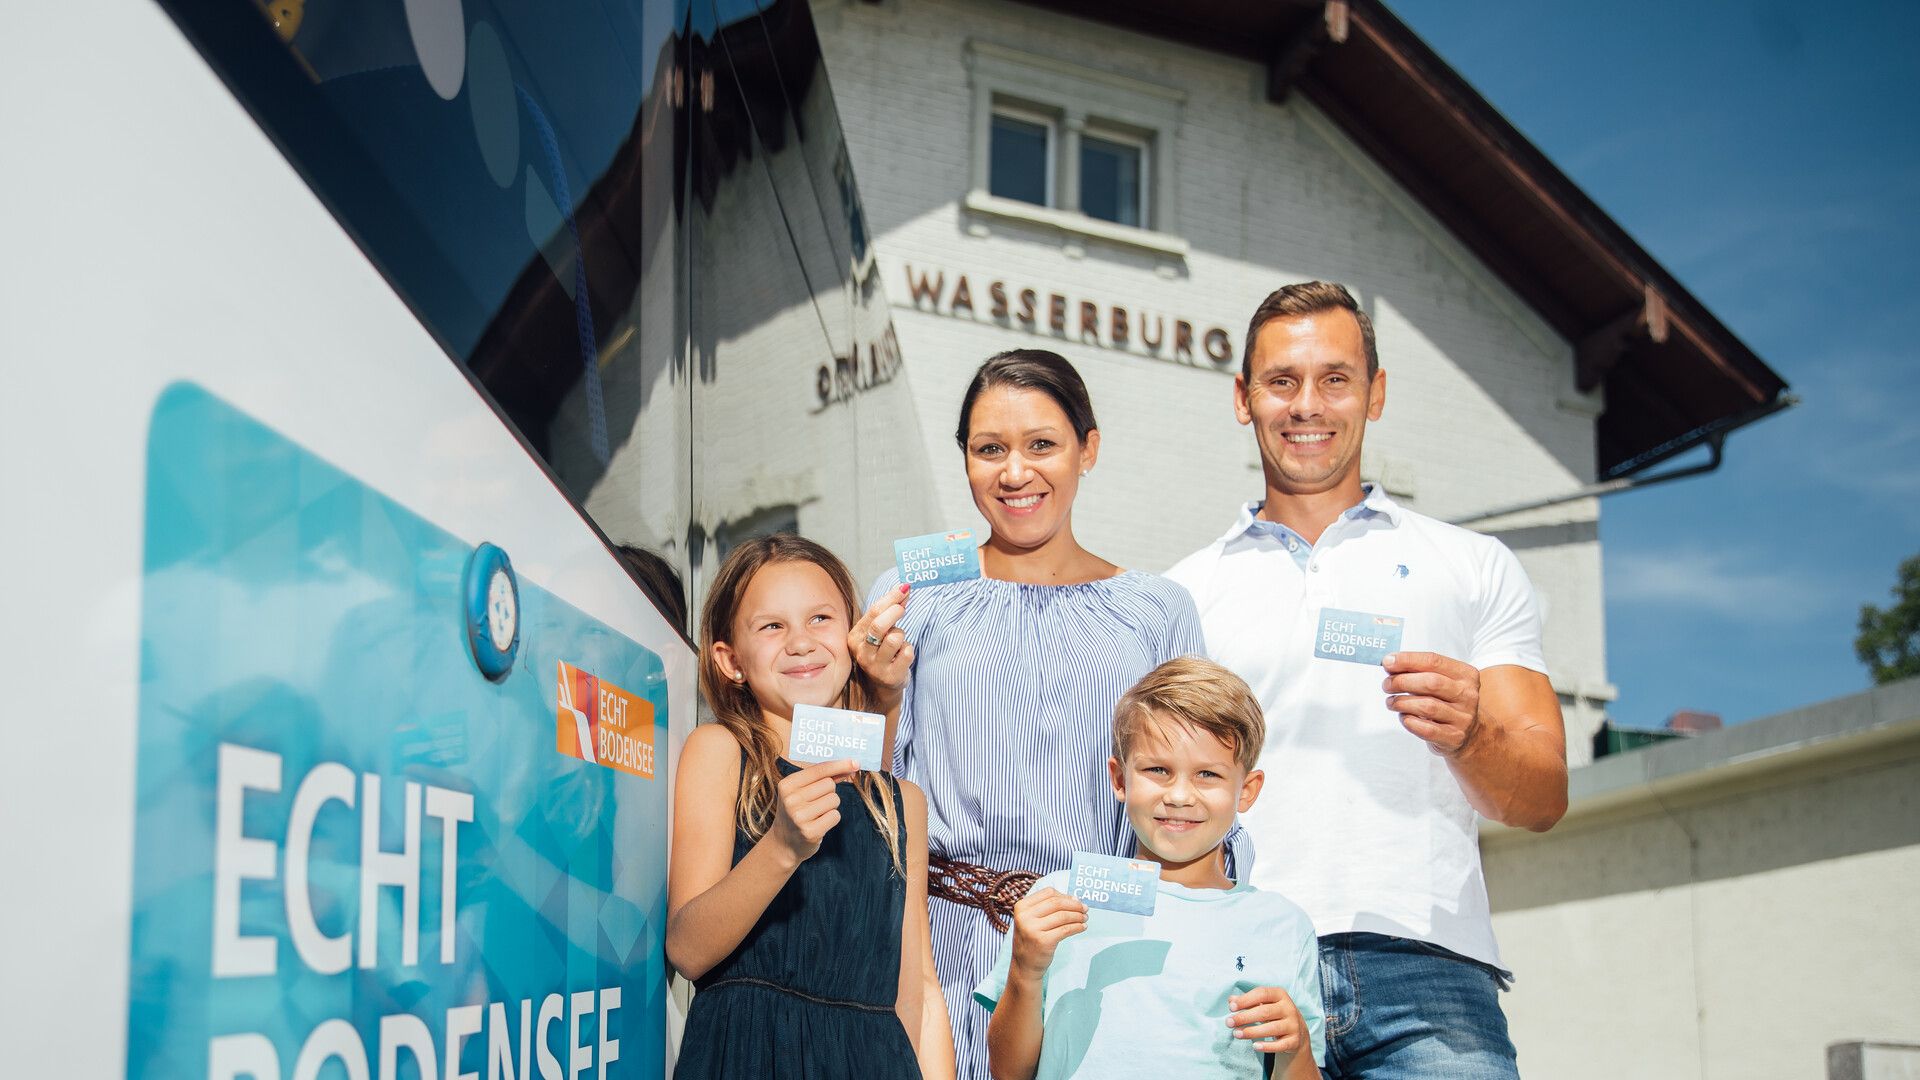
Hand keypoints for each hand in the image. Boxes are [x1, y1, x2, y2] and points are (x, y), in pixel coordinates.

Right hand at [768, 758, 853, 865]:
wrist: (783, 843)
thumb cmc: (797, 812)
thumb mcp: (801, 791)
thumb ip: (823, 777)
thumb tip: (850, 766)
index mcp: (787, 784)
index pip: (820, 769)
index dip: (840, 765)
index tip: (855, 762)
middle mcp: (791, 799)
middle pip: (829, 784)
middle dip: (829, 792)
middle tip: (816, 803)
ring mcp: (799, 817)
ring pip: (834, 799)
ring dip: (831, 806)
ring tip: (816, 814)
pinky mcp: (809, 832)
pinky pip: (835, 816)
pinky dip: (832, 818)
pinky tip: (819, 824)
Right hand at [851, 584, 913, 703]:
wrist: (883, 684)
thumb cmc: (882, 651)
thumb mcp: (880, 630)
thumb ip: (890, 609)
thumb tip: (904, 588)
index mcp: (855, 637)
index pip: (873, 611)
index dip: (891, 598)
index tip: (904, 589)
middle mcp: (862, 652)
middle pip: (879, 625)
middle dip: (895, 612)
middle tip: (902, 609)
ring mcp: (875, 666)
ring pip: (895, 638)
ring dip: (902, 635)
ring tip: (898, 642)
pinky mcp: (890, 676)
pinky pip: (907, 653)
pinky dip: (908, 650)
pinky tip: (902, 656)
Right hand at [1007, 887, 1087, 979]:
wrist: (1024, 965)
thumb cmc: (1031, 940)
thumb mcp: (1031, 919)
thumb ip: (1047, 907)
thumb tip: (1074, 899)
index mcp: (1021, 907)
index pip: (1048, 893)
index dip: (1065, 895)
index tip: (1076, 900)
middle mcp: (1025, 917)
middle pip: (1056, 903)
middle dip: (1074, 905)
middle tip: (1085, 908)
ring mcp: (1033, 929)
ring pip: (1063, 916)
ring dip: (1078, 916)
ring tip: (1085, 918)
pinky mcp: (1043, 941)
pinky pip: (1065, 930)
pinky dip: (1077, 927)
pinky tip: (1082, 927)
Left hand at [1228, 985, 1306, 1054]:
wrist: (1297, 1031)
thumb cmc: (1274, 1014)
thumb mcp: (1263, 1004)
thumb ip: (1247, 1001)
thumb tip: (1231, 1000)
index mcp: (1280, 995)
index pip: (1261, 994)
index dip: (1245, 1000)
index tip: (1231, 1007)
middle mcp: (1289, 1008)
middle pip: (1265, 1012)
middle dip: (1245, 1017)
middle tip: (1229, 1022)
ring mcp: (1293, 1025)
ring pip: (1271, 1028)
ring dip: (1251, 1032)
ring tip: (1236, 1034)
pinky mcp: (1295, 1040)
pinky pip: (1280, 1044)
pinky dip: (1267, 1046)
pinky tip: (1254, 1046)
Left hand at [1382, 651, 1481, 756]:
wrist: (1469, 734)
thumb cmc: (1448, 703)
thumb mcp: (1442, 682)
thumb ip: (1419, 671)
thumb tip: (1390, 664)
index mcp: (1466, 675)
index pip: (1434, 661)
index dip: (1407, 660)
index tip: (1387, 662)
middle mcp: (1467, 695)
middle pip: (1431, 683)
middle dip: (1402, 682)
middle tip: (1387, 685)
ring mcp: (1463, 718)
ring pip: (1427, 706)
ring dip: (1402, 703)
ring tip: (1392, 702)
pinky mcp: (1455, 737)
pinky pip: (1427, 729)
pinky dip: (1409, 721)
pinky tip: (1404, 717)